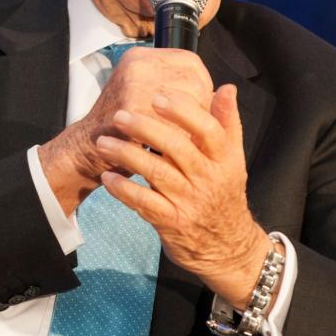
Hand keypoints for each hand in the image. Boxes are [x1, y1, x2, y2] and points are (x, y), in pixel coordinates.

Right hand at [39, 47, 213, 213]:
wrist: (89, 148)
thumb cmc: (123, 125)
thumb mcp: (144, 93)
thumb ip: (175, 85)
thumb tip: (220, 91)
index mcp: (141, 57)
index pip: (190, 61)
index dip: (204, 84)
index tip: (204, 104)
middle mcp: (137, 65)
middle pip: (193, 80)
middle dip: (201, 106)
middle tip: (196, 126)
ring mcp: (134, 85)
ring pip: (186, 102)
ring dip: (191, 124)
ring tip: (185, 137)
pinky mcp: (133, 110)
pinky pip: (173, 124)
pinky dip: (178, 139)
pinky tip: (174, 148)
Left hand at [94, 85, 269, 306]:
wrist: (228, 247)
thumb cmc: (223, 193)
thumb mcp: (233, 160)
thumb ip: (227, 124)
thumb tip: (226, 88)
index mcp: (224, 160)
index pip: (208, 130)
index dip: (184, 112)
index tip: (158, 97)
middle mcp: (208, 179)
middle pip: (177, 148)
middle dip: (146, 128)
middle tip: (119, 115)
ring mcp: (189, 202)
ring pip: (156, 173)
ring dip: (126, 155)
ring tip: (103, 142)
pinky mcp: (171, 222)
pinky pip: (144, 202)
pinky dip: (124, 190)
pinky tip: (108, 177)